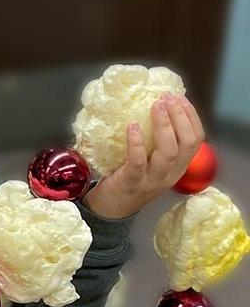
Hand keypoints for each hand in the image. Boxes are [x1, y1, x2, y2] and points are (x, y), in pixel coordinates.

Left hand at [82, 93, 204, 218]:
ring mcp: (153, 179)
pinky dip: (137, 142)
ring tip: (156, 106)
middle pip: (186, 143)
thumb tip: (156, 108)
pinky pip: (138, 161)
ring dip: (164, 125)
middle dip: (180, 117)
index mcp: (178, 166)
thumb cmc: (130, 178)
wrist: (111, 208)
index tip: (180, 98)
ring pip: (168, 151)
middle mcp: (170, 173)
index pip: (196, 140)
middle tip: (168, 97)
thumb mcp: (152, 163)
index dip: (191, 117)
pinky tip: (133, 126)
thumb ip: (157, 143)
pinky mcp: (133, 181)